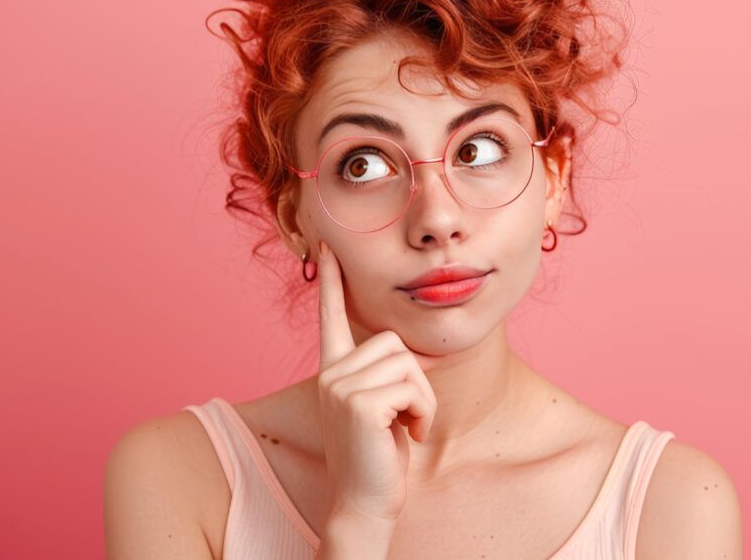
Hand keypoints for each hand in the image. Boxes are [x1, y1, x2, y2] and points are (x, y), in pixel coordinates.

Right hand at [314, 239, 439, 523]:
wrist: (365, 502)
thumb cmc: (378, 457)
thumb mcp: (381, 409)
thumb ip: (384, 376)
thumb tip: (407, 352)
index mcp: (334, 371)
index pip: (331, 318)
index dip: (332, 282)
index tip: (326, 247)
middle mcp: (331, 374)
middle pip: (394, 343)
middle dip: (416, 383)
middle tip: (407, 419)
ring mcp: (340, 386)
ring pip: (407, 364)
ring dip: (422, 400)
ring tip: (406, 428)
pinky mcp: (358, 402)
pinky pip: (413, 386)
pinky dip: (423, 412)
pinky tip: (408, 435)